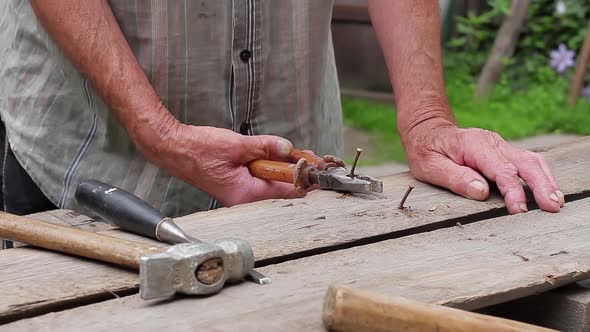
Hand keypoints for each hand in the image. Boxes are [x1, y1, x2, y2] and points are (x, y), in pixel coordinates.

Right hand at [139, 121, 302, 206]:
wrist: (173, 148)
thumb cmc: (197, 150)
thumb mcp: (237, 145)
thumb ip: (265, 147)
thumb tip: (287, 148)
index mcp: (245, 194)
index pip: (285, 192)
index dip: (305, 180)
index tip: (319, 170)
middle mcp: (244, 198)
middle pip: (281, 189)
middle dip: (297, 172)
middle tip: (311, 157)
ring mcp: (240, 193)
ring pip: (271, 183)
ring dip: (283, 168)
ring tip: (296, 153)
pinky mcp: (236, 185)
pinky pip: (260, 178)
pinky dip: (270, 167)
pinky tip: (276, 155)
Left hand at [402, 121, 564, 213]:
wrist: (427, 130)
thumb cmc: (426, 150)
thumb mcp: (430, 166)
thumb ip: (455, 178)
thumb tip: (481, 191)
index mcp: (474, 145)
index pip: (501, 170)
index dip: (513, 191)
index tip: (519, 210)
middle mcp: (492, 143)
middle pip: (525, 162)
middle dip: (541, 185)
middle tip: (552, 206)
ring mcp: (500, 146)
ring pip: (531, 160)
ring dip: (546, 180)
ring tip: (556, 201)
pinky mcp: (503, 152)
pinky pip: (527, 162)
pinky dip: (540, 176)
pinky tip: (548, 191)